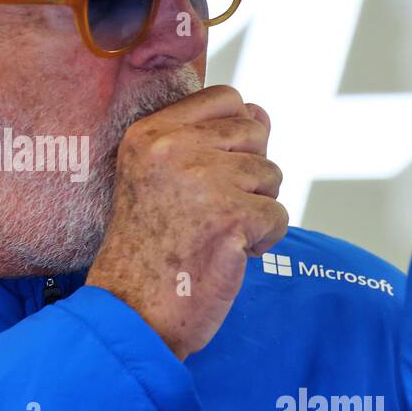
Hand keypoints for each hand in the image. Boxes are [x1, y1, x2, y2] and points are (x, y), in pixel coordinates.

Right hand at [86, 85, 286, 359]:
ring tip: (213, 234)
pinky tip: (227, 254)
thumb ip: (207, 139)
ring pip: (271, 175)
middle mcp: (173, 148)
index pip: (225, 98)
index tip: (215, 168)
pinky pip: (279, 216)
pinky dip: (262, 241)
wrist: (133, 312)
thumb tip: (262, 113)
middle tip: (210, 211)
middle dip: (248, 175)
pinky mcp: (232, 216)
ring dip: (254, 210)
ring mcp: (204, 180)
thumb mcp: (157, 179)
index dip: (236, 132)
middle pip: (255, 134)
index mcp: (149, 133)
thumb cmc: (147, 250)